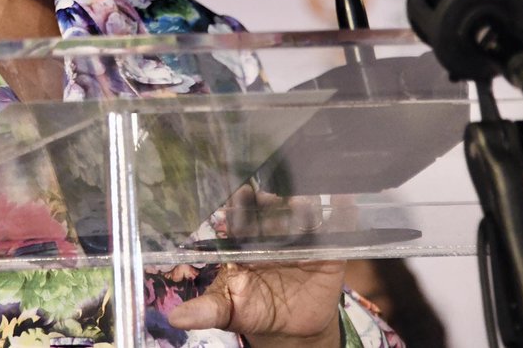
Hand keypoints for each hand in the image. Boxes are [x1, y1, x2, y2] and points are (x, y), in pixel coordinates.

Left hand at [167, 186, 345, 346]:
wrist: (290, 329)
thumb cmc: (252, 309)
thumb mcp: (228, 311)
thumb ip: (206, 311)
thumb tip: (176, 318)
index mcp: (246, 241)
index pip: (243, 215)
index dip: (242, 204)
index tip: (242, 194)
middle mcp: (274, 232)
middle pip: (275, 209)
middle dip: (275, 200)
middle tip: (273, 195)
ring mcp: (302, 240)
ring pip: (305, 215)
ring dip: (307, 204)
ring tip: (306, 201)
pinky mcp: (329, 252)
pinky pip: (337, 231)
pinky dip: (344, 214)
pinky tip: (347, 201)